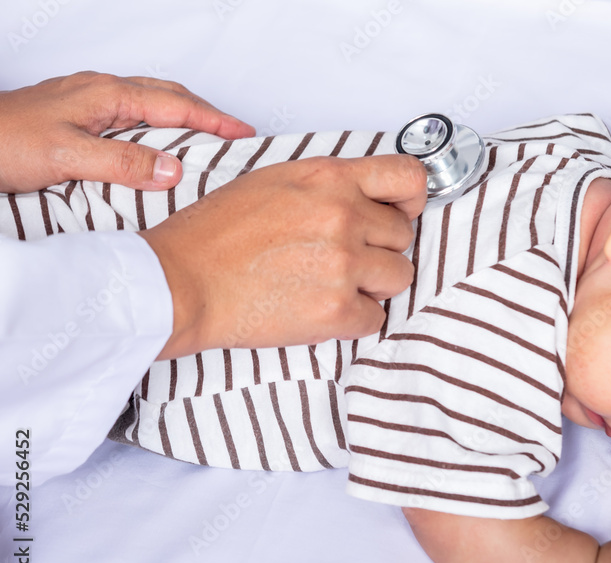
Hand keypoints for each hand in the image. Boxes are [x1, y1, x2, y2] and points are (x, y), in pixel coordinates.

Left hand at [0, 71, 254, 192]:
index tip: (245, 133)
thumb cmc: (5, 144)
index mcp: (105, 94)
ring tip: (208, 136)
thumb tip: (174, 170)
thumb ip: (124, 163)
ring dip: (184, 115)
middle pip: (168, 95)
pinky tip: (159, 141)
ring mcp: (88, 100)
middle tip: (237, 133)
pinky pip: (133, 113)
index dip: (213, 120)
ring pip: (151, 101)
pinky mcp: (78, 115)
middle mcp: (100, 91)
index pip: (174, 104)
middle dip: (207, 112)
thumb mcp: (69, 157)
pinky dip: (159, 124)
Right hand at [139, 154, 426, 358]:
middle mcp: (343, 216)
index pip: (409, 177)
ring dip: (372, 285)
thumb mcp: (274, 181)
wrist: (179, 284)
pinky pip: (377, 319)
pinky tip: (320, 309)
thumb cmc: (215, 235)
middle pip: (403, 236)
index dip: (413, 198)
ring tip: (329, 284)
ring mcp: (344, 264)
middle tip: (337, 257)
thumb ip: (328, 186)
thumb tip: (369, 198)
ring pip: (399, 278)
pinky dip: (354, 320)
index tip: (403, 211)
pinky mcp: (337, 310)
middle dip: (378, 248)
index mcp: (329, 179)